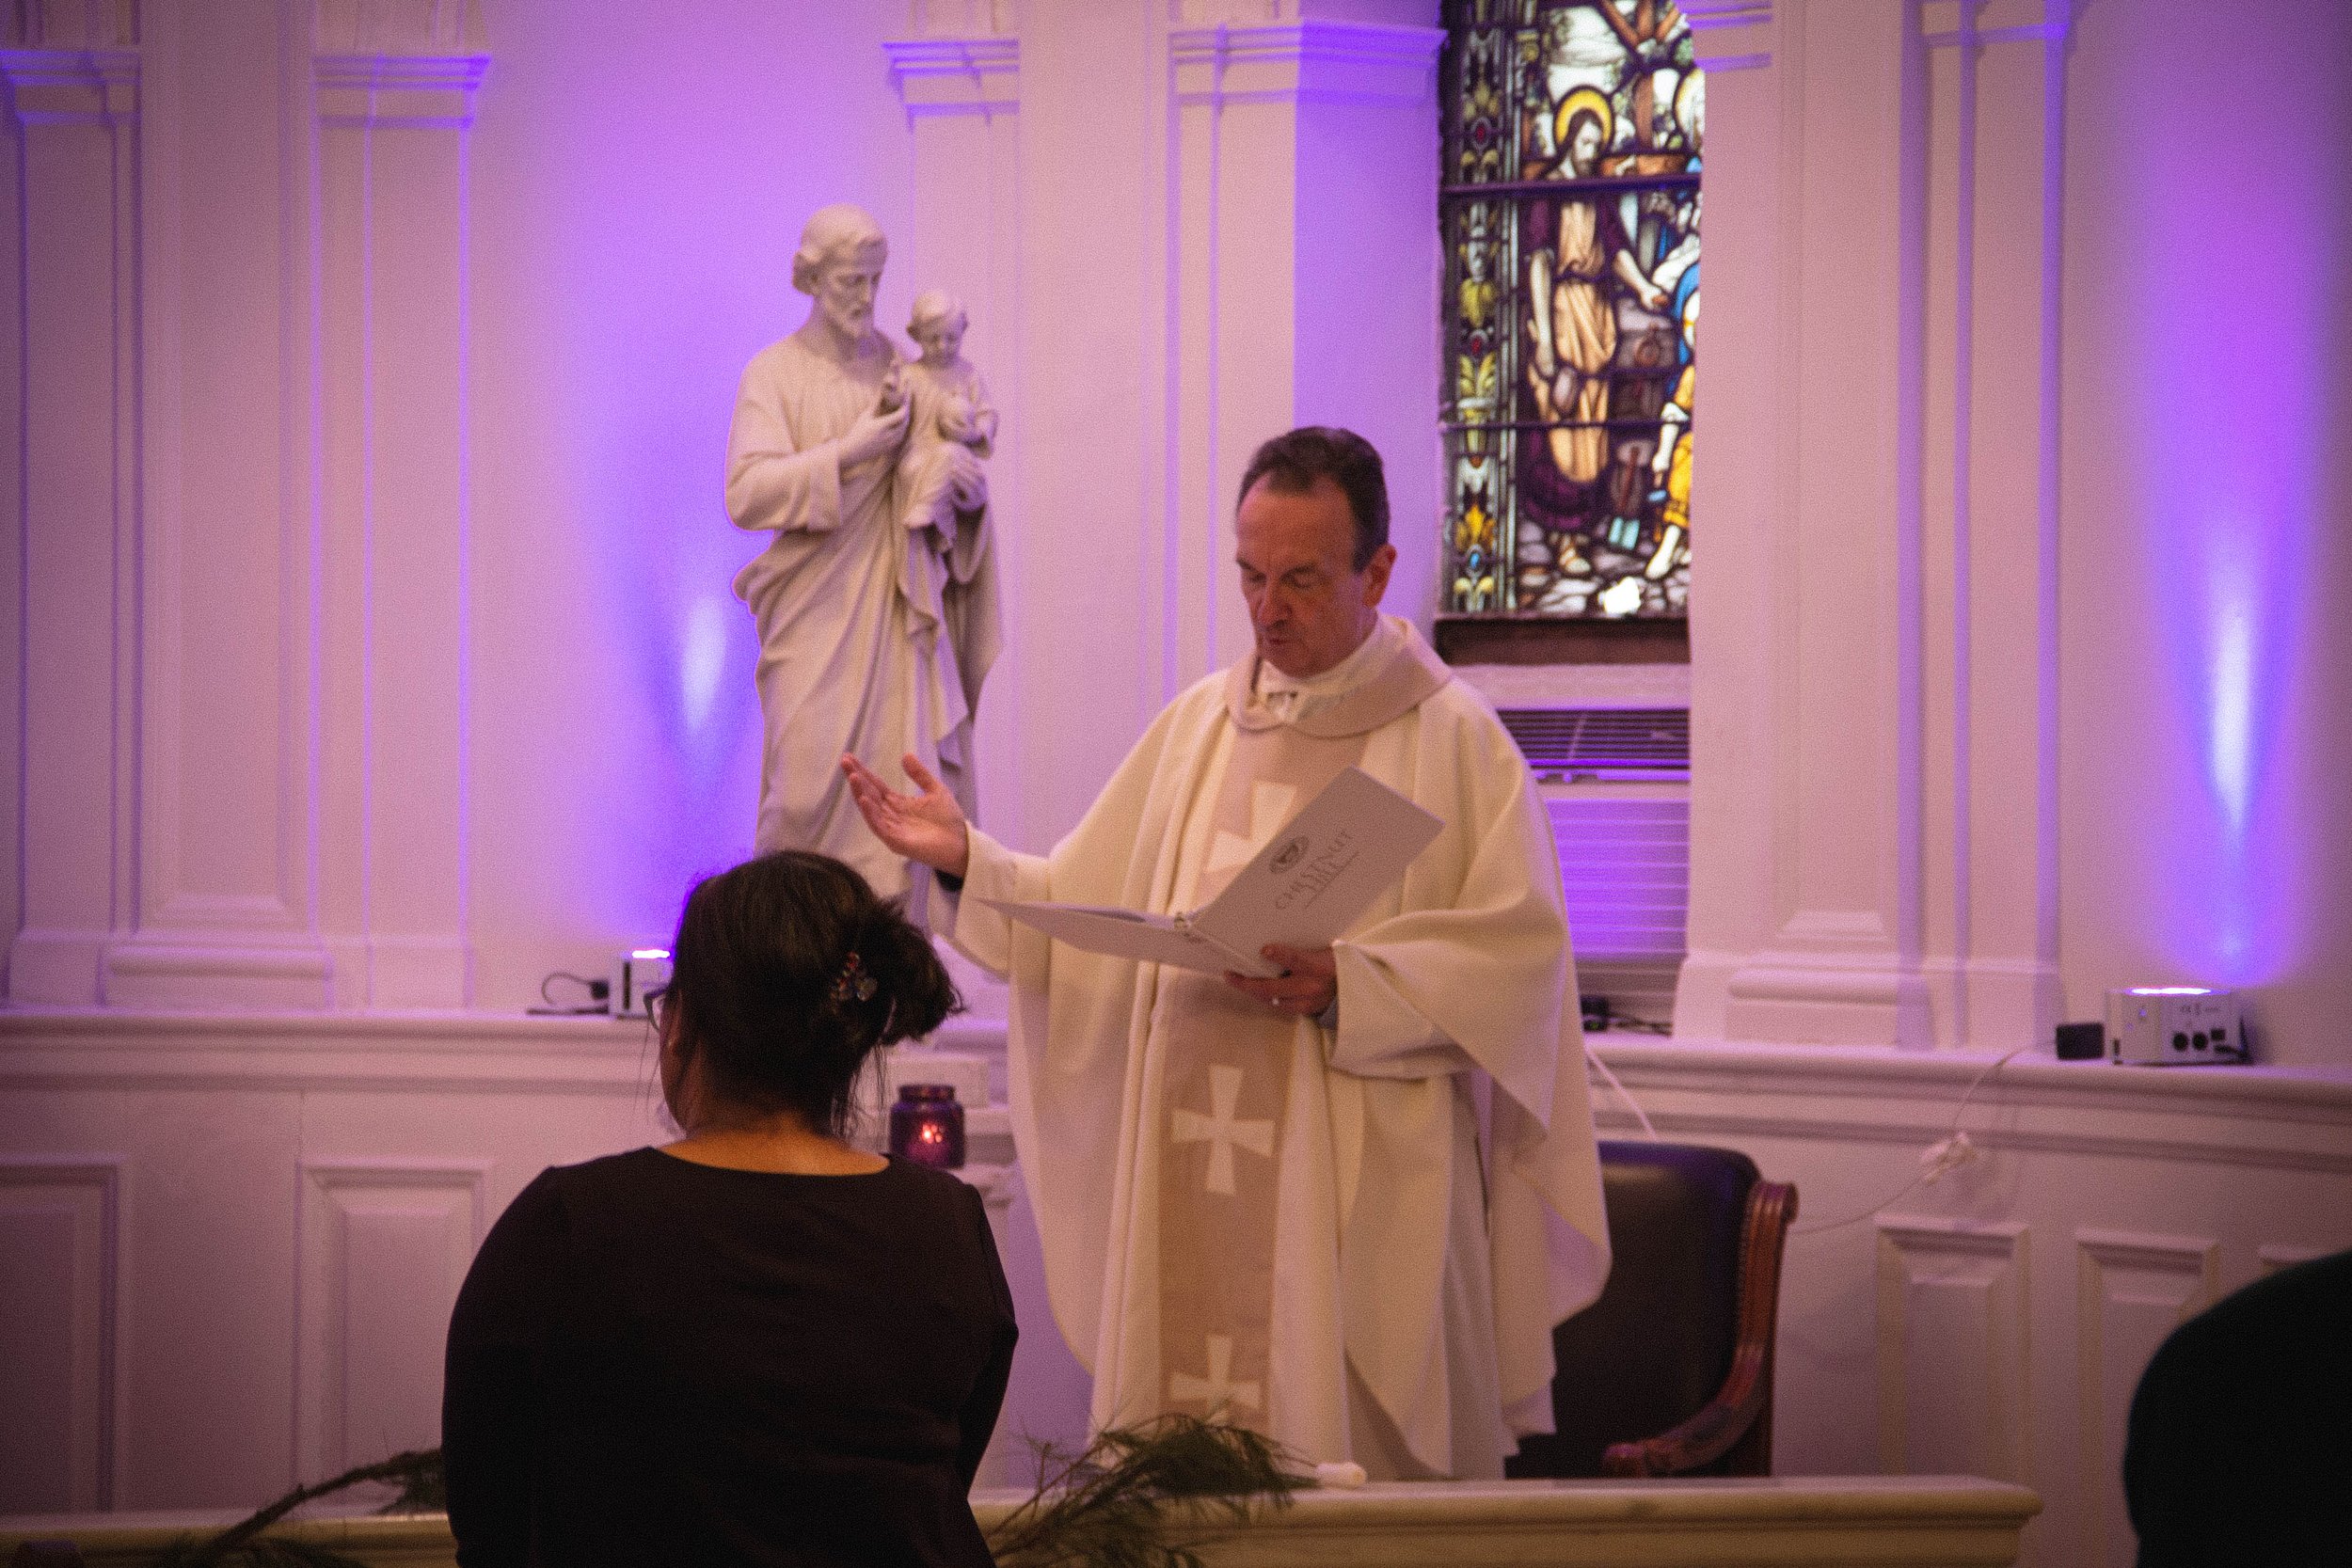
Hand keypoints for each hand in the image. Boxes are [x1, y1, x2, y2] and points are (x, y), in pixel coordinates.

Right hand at [838, 397, 909, 466]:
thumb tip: (882, 391)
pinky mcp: (891, 447)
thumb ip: (876, 404)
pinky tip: (901, 421)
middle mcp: (888, 435)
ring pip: (904, 429)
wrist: (853, 452)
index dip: (906, 405)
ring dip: (906, 418)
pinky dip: (903, 427)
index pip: (900, 415)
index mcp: (881, 426)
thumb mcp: (865, 416)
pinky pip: (901, 435)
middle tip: (906, 401)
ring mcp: (890, 443)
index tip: (906, 397)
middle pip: (905, 421)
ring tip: (904, 409)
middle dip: (907, 410)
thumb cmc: (857, 432)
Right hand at [842, 752, 969, 877]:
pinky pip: (879, 826)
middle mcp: (891, 815)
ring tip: (853, 778)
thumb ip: (920, 775)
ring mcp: (891, 829)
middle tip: (845, 762)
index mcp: (898, 804)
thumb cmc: (949, 820)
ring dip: (860, 793)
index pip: (876, 786)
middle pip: (869, 794)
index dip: (863, 772)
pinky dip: (870, 813)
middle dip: (856, 779)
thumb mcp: (935, 790)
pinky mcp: (895, 841)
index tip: (849, 758)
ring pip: (870, 809)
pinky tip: (864, 800)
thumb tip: (906, 755)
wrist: (962, 843)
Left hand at [1224, 944, 1336, 1020]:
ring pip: (1272, 1000)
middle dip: (1248, 983)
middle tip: (1230, 975)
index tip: (1264, 949)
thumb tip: (1271, 944)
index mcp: (1318, 966)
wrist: (1354, 988)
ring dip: (1253, 991)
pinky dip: (1267, 997)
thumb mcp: (1323, 950)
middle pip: (1273, 988)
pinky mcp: (1305, 1011)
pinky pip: (1280, 1006)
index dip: (1279, 955)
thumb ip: (1301, 949)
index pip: (1295, 960)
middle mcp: (1311, 987)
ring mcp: (1307, 1002)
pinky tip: (1255, 990)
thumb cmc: (1335, 963)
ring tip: (1237, 982)